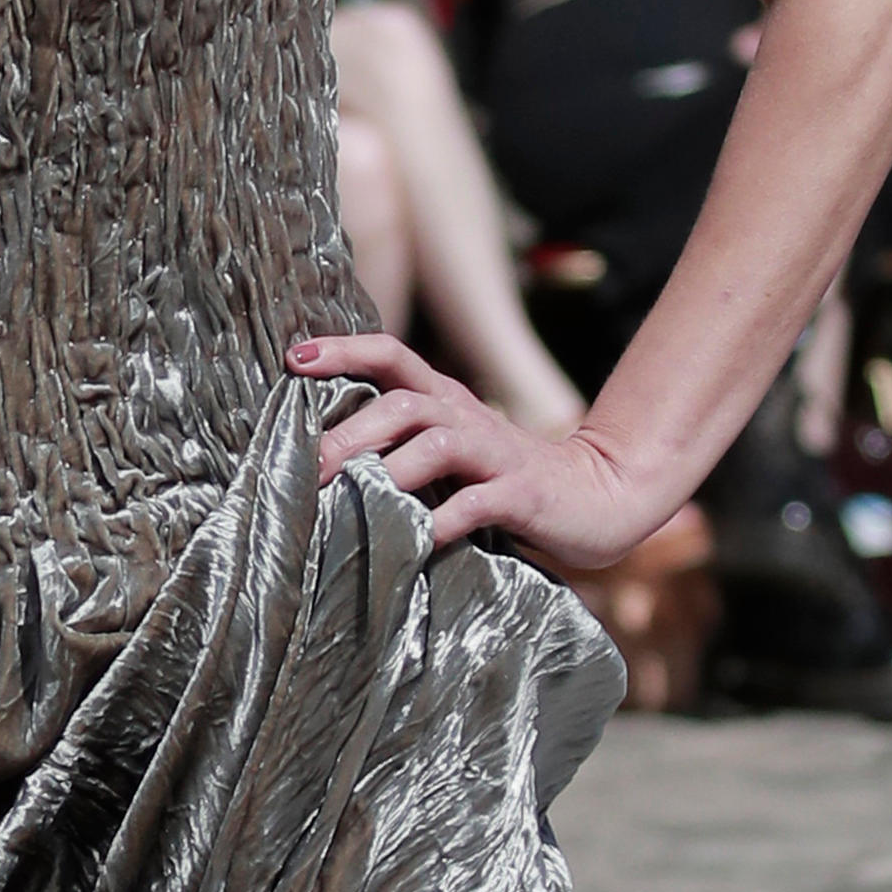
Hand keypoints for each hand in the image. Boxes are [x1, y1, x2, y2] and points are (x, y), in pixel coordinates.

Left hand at [291, 332, 673, 571]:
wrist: (596, 496)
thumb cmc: (505, 479)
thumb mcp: (450, 451)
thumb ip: (400, 445)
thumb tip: (319, 460)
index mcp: (445, 401)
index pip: (392, 355)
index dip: (345, 351)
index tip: (294, 359)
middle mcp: (466, 418)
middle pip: (402, 404)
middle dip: (350, 434)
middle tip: (309, 468)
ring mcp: (495, 455)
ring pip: (436, 445)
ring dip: (390, 470)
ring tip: (352, 499)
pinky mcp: (521, 495)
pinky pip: (475, 503)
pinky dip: (440, 521)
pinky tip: (414, 540)